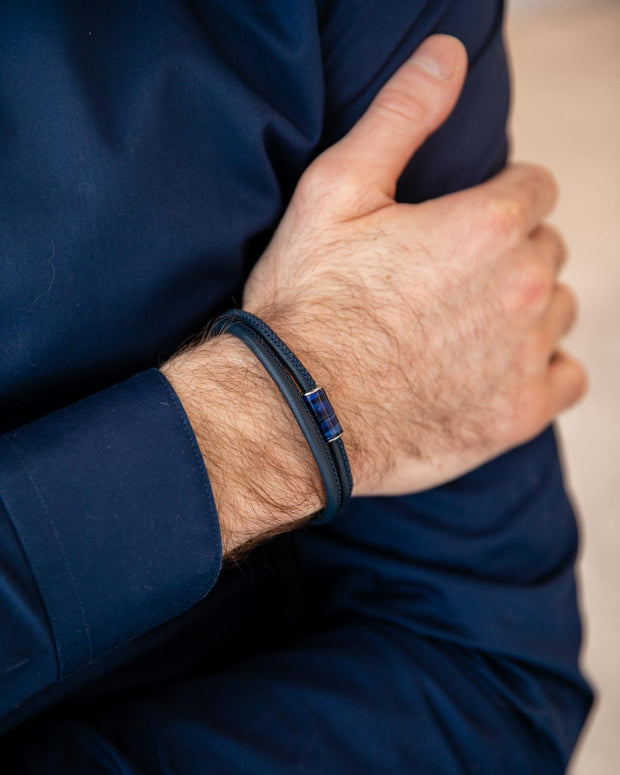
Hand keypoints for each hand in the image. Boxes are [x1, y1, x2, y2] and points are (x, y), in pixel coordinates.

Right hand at [242, 34, 586, 496]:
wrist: (296, 411)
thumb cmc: (308, 303)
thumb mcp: (335, 191)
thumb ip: (400, 116)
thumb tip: (444, 55)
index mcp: (487, 225)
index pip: (534, 189)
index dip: (498, 200)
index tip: (461, 225)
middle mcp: (523, 287)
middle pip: (547, 249)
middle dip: (509, 254)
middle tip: (449, 280)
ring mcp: (526, 354)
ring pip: (559, 310)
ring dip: (525, 311)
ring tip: (464, 327)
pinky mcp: (519, 412)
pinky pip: (567, 377)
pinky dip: (542, 370)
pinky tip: (496, 370)